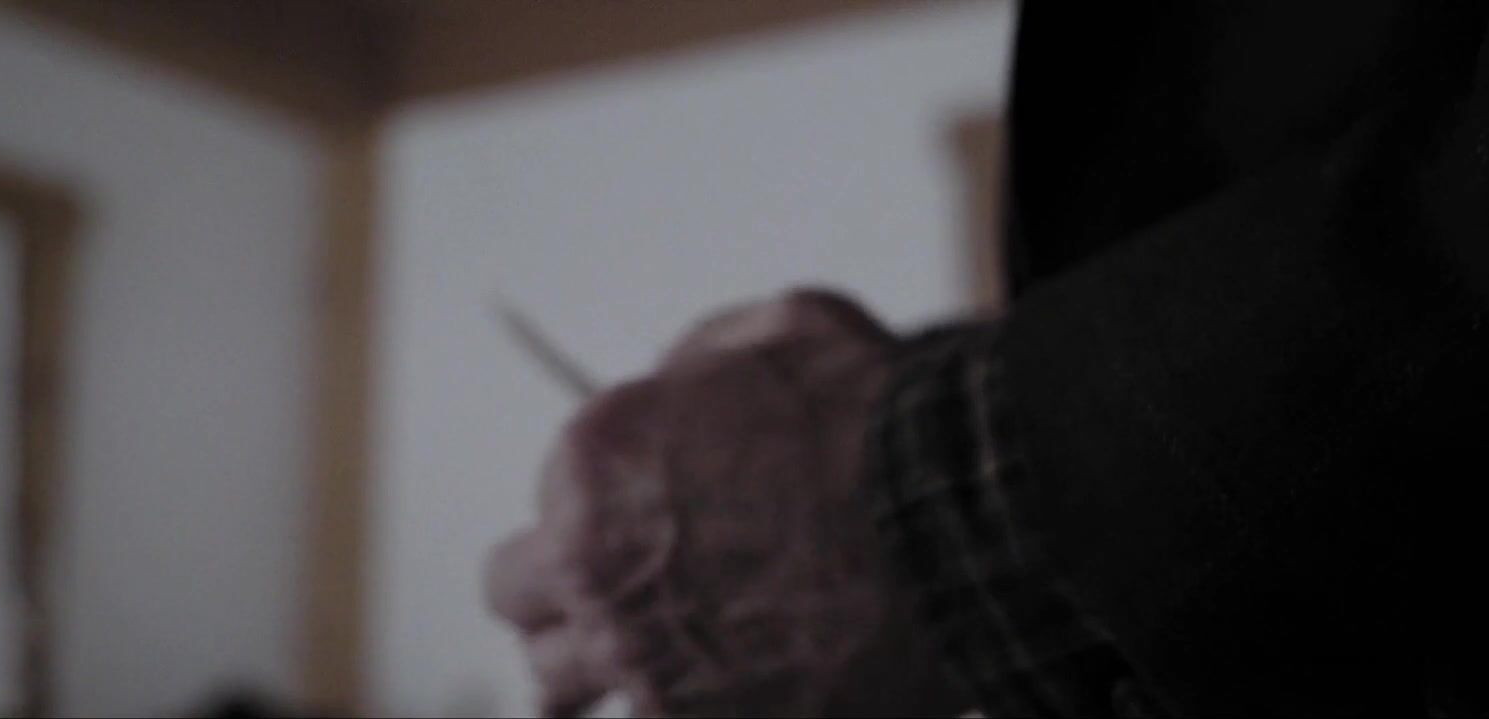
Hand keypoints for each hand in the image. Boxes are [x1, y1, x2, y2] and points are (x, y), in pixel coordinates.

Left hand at [486, 289, 968, 716]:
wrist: (963, 522)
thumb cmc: (881, 425)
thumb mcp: (782, 328)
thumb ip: (699, 358)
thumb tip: (677, 382)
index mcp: (594, 468)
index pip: (538, 515)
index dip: (592, 517)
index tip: (637, 522)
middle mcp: (598, 575)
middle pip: (524, 608)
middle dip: (567, 598)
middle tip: (617, 595)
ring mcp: (648, 668)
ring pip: (566, 688)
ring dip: (608, 666)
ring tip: (662, 654)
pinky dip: (693, 702)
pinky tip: (737, 682)